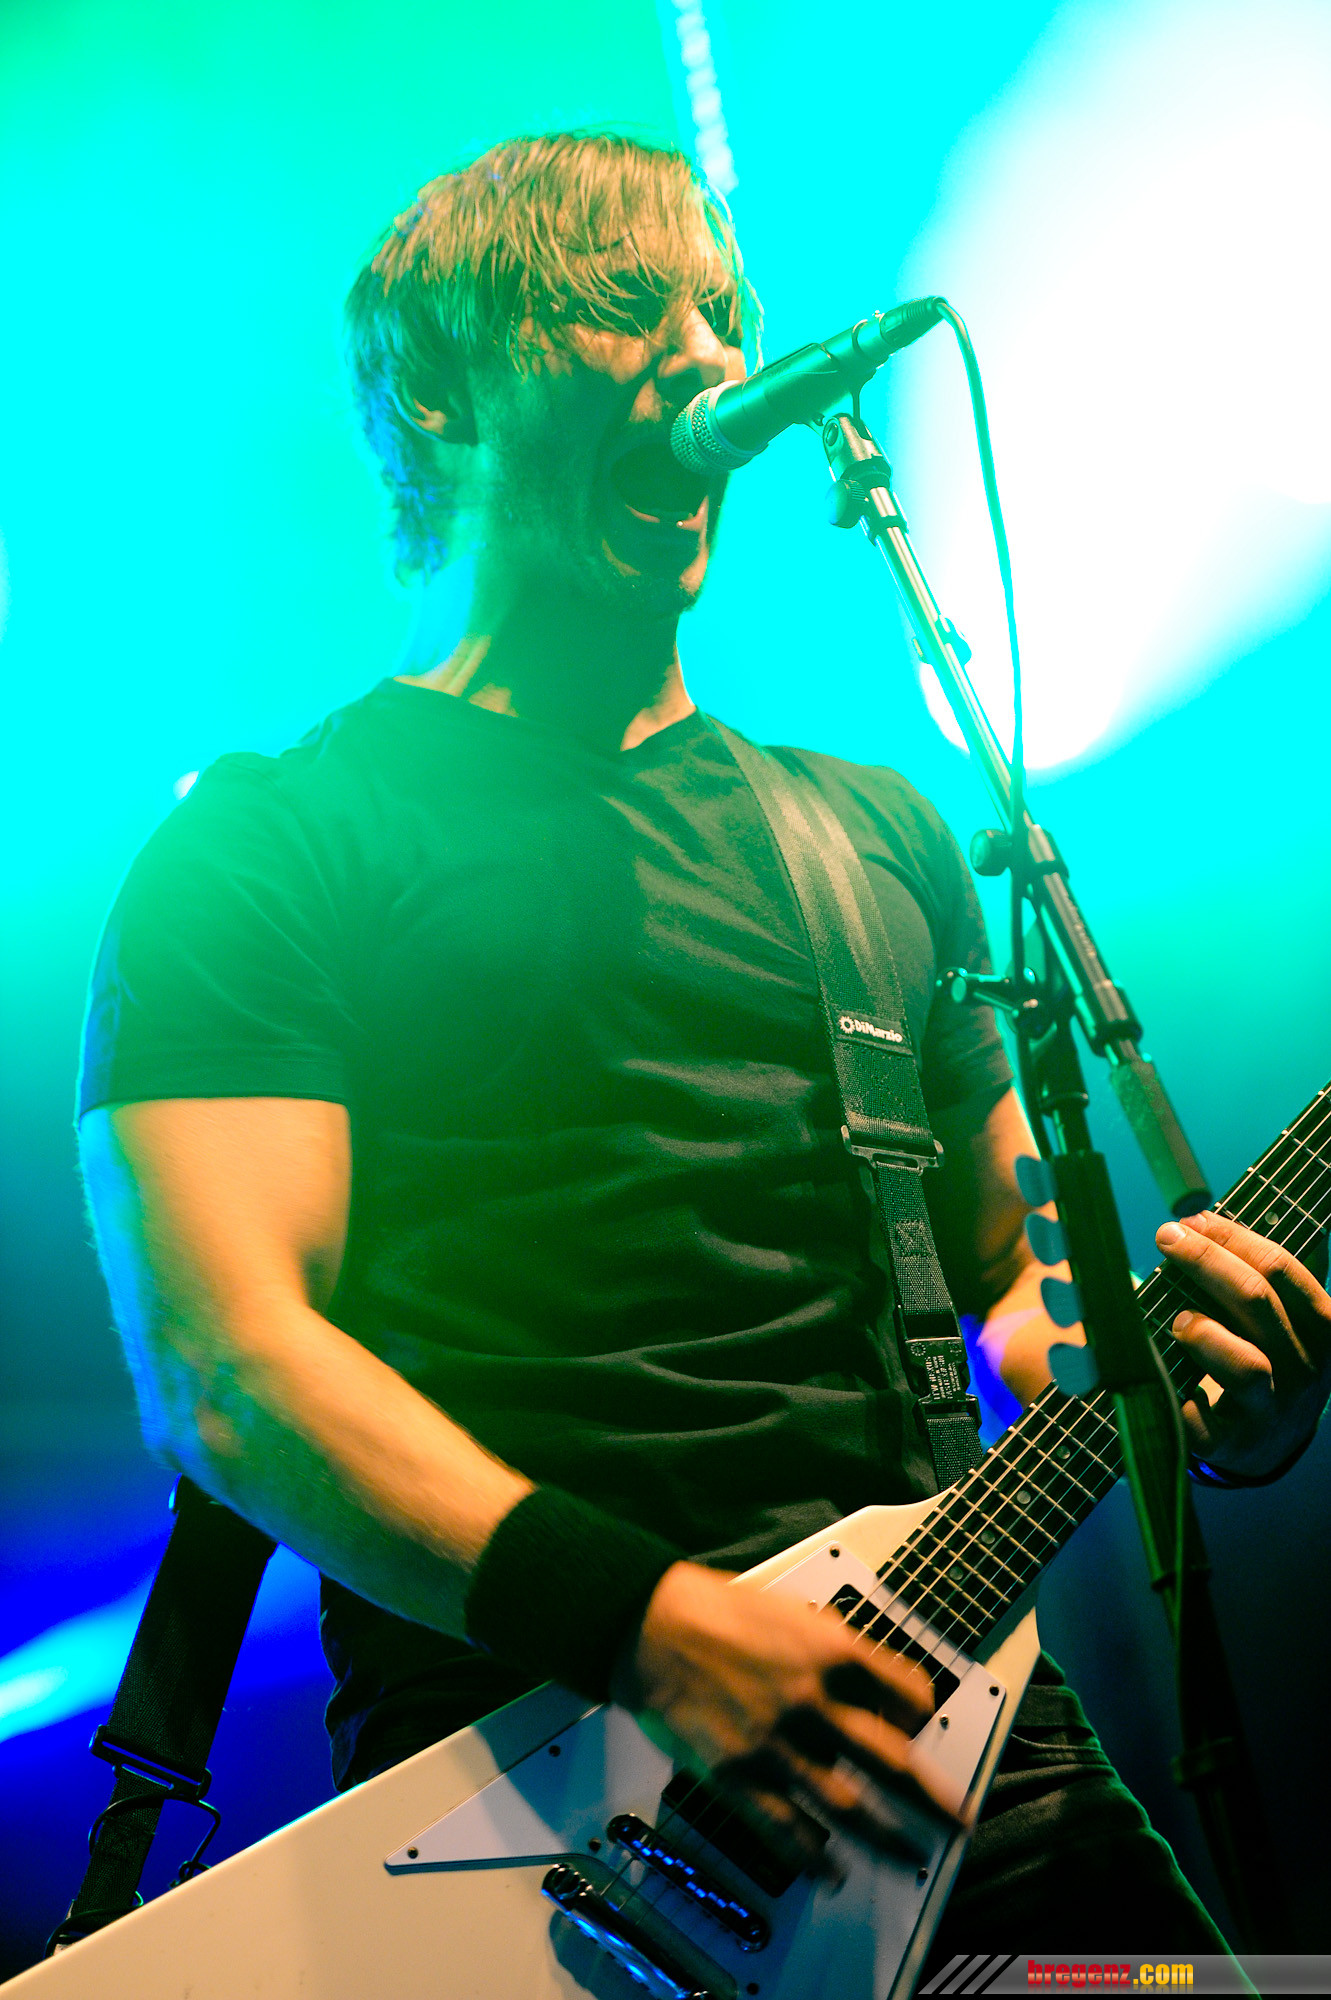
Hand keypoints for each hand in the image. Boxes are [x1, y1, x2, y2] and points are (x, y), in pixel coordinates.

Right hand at [615, 1560, 971, 1865]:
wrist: (652, 1628)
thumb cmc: (719, 1611)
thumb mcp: (796, 1610)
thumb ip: (836, 1649)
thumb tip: (869, 1683)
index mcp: (834, 1652)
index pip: (908, 1695)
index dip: (921, 1716)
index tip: (922, 1729)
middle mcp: (815, 1701)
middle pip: (895, 1763)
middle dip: (934, 1798)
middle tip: (959, 1819)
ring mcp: (780, 1745)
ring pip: (851, 1806)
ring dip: (888, 1838)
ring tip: (912, 1855)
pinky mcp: (742, 1776)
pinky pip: (790, 1828)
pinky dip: (815, 1856)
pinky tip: (834, 1871)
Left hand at [1155, 1210, 1330, 1476]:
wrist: (1268, 1443)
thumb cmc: (1266, 1358)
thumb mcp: (1286, 1320)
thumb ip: (1266, 1275)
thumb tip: (1205, 1218)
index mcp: (1322, 1329)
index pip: (1282, 1269)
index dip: (1233, 1238)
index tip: (1192, 1219)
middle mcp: (1305, 1370)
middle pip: (1258, 1302)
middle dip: (1206, 1261)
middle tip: (1167, 1238)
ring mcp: (1271, 1411)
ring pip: (1247, 1366)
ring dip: (1204, 1332)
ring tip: (1178, 1320)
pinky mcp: (1231, 1444)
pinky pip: (1204, 1419)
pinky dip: (1179, 1392)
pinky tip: (1161, 1370)